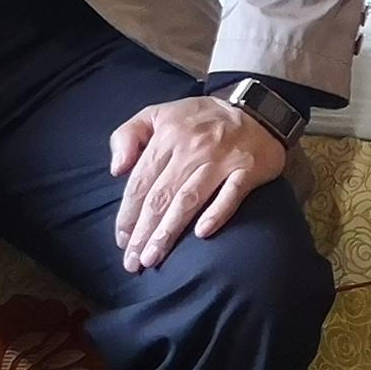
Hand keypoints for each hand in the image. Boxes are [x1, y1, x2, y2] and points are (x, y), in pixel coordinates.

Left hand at [110, 96, 287, 272]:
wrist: (254, 108)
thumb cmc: (198, 118)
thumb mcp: (156, 113)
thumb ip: (128, 136)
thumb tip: (116, 170)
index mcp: (166, 136)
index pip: (140, 182)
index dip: (128, 214)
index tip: (122, 241)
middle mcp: (192, 149)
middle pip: (161, 196)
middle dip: (143, 232)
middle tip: (134, 262)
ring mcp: (221, 159)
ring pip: (189, 199)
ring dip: (169, 230)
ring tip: (153, 258)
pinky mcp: (248, 169)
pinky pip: (232, 194)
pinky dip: (217, 213)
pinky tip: (202, 234)